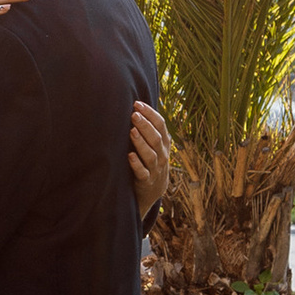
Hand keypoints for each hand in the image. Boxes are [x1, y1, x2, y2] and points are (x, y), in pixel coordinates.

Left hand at [129, 100, 172, 214]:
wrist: (153, 190)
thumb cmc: (149, 161)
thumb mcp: (154, 145)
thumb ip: (149, 128)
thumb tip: (135, 105)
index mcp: (164, 143)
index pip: (161, 125)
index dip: (150, 114)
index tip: (137, 104)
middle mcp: (162, 155)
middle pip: (156, 138)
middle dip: (145, 125)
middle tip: (134, 114)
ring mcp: (155, 169)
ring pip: (150, 155)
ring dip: (141, 142)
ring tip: (132, 131)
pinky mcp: (146, 181)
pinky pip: (143, 173)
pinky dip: (137, 164)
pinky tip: (130, 156)